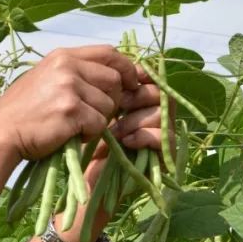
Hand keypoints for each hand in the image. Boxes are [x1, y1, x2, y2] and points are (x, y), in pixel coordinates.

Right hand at [0, 45, 140, 160]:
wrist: (1, 133)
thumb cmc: (20, 111)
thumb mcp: (44, 78)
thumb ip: (72, 72)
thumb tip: (106, 76)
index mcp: (62, 56)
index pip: (109, 53)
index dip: (126, 68)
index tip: (130, 83)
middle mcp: (68, 67)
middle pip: (115, 78)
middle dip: (115, 99)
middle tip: (99, 114)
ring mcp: (70, 89)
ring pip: (108, 104)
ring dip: (99, 120)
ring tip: (77, 127)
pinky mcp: (72, 112)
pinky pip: (99, 123)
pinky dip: (90, 134)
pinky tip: (72, 135)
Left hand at [64, 77, 175, 241]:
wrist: (78, 184)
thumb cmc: (78, 146)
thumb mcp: (87, 110)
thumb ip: (100, 87)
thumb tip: (108, 57)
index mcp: (137, 102)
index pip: (149, 77)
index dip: (137, 74)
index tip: (119, 80)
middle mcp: (152, 117)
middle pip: (160, 90)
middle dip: (135, 96)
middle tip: (115, 107)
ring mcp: (160, 138)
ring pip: (163, 112)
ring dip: (136, 118)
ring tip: (115, 130)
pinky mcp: (162, 159)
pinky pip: (164, 137)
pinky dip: (144, 136)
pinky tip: (125, 141)